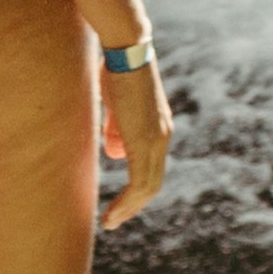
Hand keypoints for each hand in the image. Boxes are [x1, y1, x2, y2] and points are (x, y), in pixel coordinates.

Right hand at [99, 48, 169, 226]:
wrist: (126, 50)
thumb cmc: (116, 69)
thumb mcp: (116, 105)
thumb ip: (116, 128)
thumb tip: (113, 149)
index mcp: (158, 128)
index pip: (152, 168)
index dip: (137, 189)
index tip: (120, 204)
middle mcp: (162, 137)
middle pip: (152, 183)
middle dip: (133, 205)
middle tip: (114, 220)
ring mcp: (156, 139)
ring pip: (147, 187)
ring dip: (128, 209)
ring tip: (110, 222)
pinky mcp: (145, 141)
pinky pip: (138, 182)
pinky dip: (126, 202)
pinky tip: (112, 214)